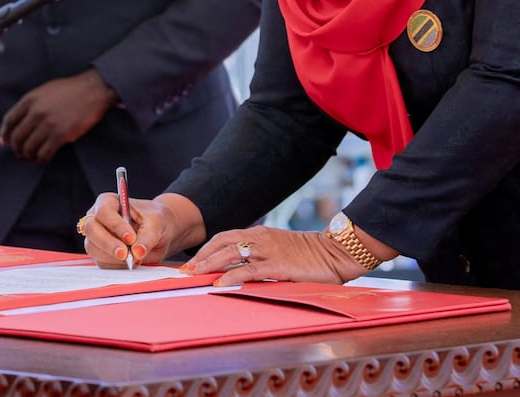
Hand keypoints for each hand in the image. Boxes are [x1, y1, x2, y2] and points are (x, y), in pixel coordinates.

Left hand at [0, 69, 115, 163]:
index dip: (4, 133)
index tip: (4, 141)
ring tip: (30, 157)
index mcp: (30, 100)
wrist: (92, 90)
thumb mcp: (45, 90)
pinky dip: (40, 159)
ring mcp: (48, 125)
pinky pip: (44, 153)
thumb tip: (21, 119)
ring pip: (29, 148)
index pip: (9, 120)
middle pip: (17, 137)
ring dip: (27, 155)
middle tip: (18, 152)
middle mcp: (36, 113)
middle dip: (16, 148)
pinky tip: (42, 159)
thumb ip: (31, 104)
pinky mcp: (60, 135)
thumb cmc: (71, 89)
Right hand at [80, 192, 204, 269]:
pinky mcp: (100, 253)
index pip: (104, 211)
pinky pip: (101, 262)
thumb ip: (147, 237)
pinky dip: (116, 265)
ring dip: (112, 257)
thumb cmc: (155, 220)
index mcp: (109, 202)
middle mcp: (98, 218)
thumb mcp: (156, 223)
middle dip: (108, 244)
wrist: (158, 233)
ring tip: (134, 259)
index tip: (130, 238)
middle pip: (92, 230)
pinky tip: (130, 262)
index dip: (115, 225)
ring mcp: (96, 236)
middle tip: (126, 255)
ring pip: (93, 248)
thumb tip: (137, 252)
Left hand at [182, 226, 364, 286]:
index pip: (224, 237)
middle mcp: (260, 238)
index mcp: (260, 233)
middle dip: (201, 256)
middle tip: (185, 270)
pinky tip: (218, 285)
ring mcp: (267, 251)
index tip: (193, 261)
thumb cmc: (310, 255)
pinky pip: (248, 271)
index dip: (206, 249)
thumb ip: (262, 255)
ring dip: (208, 265)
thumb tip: (242, 268)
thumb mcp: (281, 249)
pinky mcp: (277, 266)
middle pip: (221, 243)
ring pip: (230, 254)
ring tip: (194, 275)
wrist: (335, 253)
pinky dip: (230, 277)